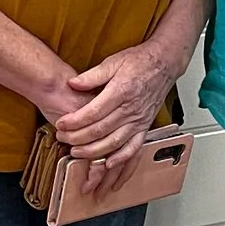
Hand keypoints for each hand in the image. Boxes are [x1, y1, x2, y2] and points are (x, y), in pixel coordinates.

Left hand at [54, 41, 175, 194]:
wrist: (164, 63)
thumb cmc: (139, 62)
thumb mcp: (113, 62)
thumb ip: (92, 75)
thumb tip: (73, 83)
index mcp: (121, 90)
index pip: (93, 112)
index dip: (75, 121)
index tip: (61, 124)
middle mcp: (131, 108)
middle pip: (101, 129)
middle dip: (78, 137)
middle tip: (62, 138)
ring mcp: (139, 119)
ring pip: (114, 141)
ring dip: (94, 151)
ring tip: (76, 152)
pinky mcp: (145, 126)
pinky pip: (134, 146)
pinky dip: (122, 158)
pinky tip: (109, 164)